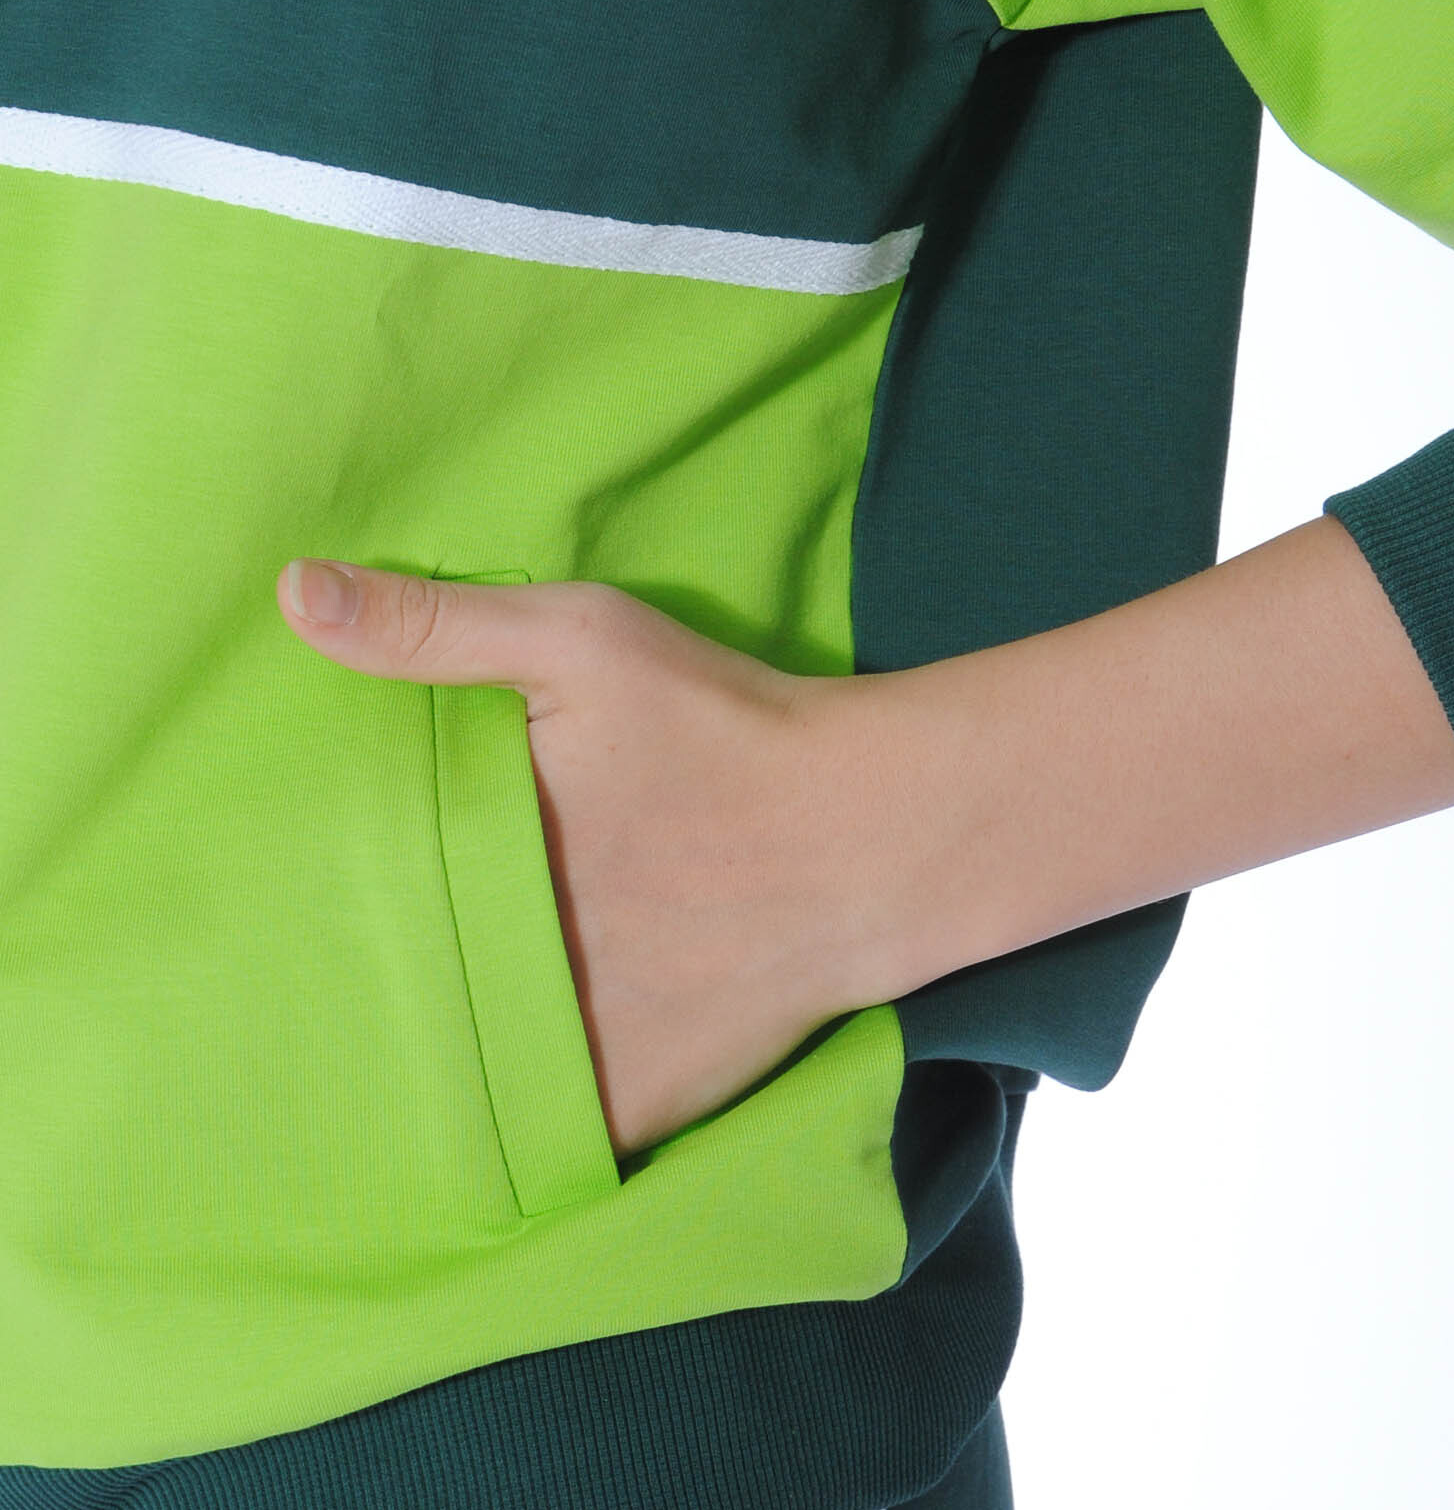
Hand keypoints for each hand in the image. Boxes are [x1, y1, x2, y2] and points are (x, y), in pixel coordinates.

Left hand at [276, 559, 895, 1158]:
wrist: (878, 833)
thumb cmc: (728, 725)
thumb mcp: (583, 641)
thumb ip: (437, 624)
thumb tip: (294, 595)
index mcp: (486, 865)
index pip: (350, 909)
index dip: (316, 908)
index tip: (284, 902)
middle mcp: (517, 974)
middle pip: (399, 998)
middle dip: (366, 988)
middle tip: (325, 975)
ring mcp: (578, 1056)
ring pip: (458, 1083)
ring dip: (431, 1064)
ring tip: (396, 1045)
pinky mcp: (639, 1108)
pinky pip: (539, 1147)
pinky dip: (511, 1129)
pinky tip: (485, 1102)